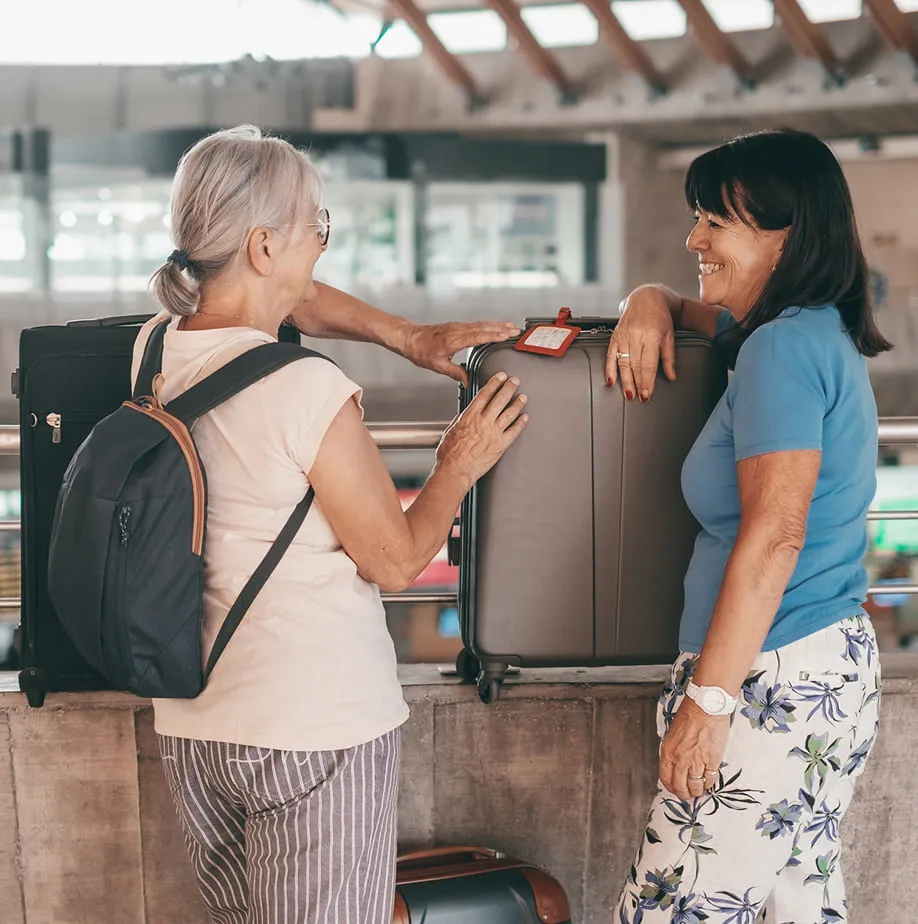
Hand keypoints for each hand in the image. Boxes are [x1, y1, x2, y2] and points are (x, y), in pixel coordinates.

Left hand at [402, 321, 519, 386]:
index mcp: (454, 340)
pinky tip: (494, 327)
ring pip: (481, 324)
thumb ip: (455, 373)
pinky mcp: (456, 326)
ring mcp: (457, 326)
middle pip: (484, 327)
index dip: (494, 335)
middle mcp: (457, 330)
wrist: (409, 337)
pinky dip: (488, 325)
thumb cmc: (420, 351)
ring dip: (497, 325)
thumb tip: (467, 381)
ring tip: (511, 327)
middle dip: (501, 328)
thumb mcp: (438, 366)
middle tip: (516, 330)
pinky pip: (476, 324)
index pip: (478, 336)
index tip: (507, 335)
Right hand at [436, 372, 528, 486]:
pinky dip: (521, 423)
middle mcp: (484, 422)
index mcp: (470, 416)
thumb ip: (460, 421)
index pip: (485, 394)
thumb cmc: (450, 454)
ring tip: (523, 397)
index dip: (494, 383)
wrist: (456, 470)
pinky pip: (514, 431)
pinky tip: (525, 418)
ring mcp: (494, 433)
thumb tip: (463, 416)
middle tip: (515, 381)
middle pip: (500, 399)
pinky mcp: (501, 445)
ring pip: (509, 413)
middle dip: (509, 388)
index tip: (500, 377)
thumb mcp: (451, 431)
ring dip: (517, 403)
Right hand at [606, 287, 676, 402]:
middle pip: (635, 366)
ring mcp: (624, 336)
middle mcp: (636, 336)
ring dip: (624, 381)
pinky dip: (609, 369)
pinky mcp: (615, 336)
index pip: (648, 364)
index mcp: (652, 336)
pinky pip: (610, 355)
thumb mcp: (669, 335)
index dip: (647, 382)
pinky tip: (611, 380)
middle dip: (636, 384)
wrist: (646, 297)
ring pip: (623, 363)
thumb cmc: (659, 316)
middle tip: (638, 397)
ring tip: (628, 394)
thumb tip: (671, 375)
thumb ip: (669, 357)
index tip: (647, 394)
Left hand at [658, 697, 729, 801]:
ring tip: (698, 792)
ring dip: (696, 792)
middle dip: (683, 793)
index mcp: (668, 752)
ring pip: (695, 786)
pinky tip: (707, 783)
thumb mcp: (672, 733)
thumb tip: (675, 763)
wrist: (706, 708)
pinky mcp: (712, 761)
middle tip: (687, 795)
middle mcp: (681, 759)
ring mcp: (697, 761)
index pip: (665, 777)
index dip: (670, 787)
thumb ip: (673, 750)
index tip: (673, 789)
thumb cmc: (689, 715)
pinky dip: (708, 784)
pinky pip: (709, 779)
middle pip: (680, 786)